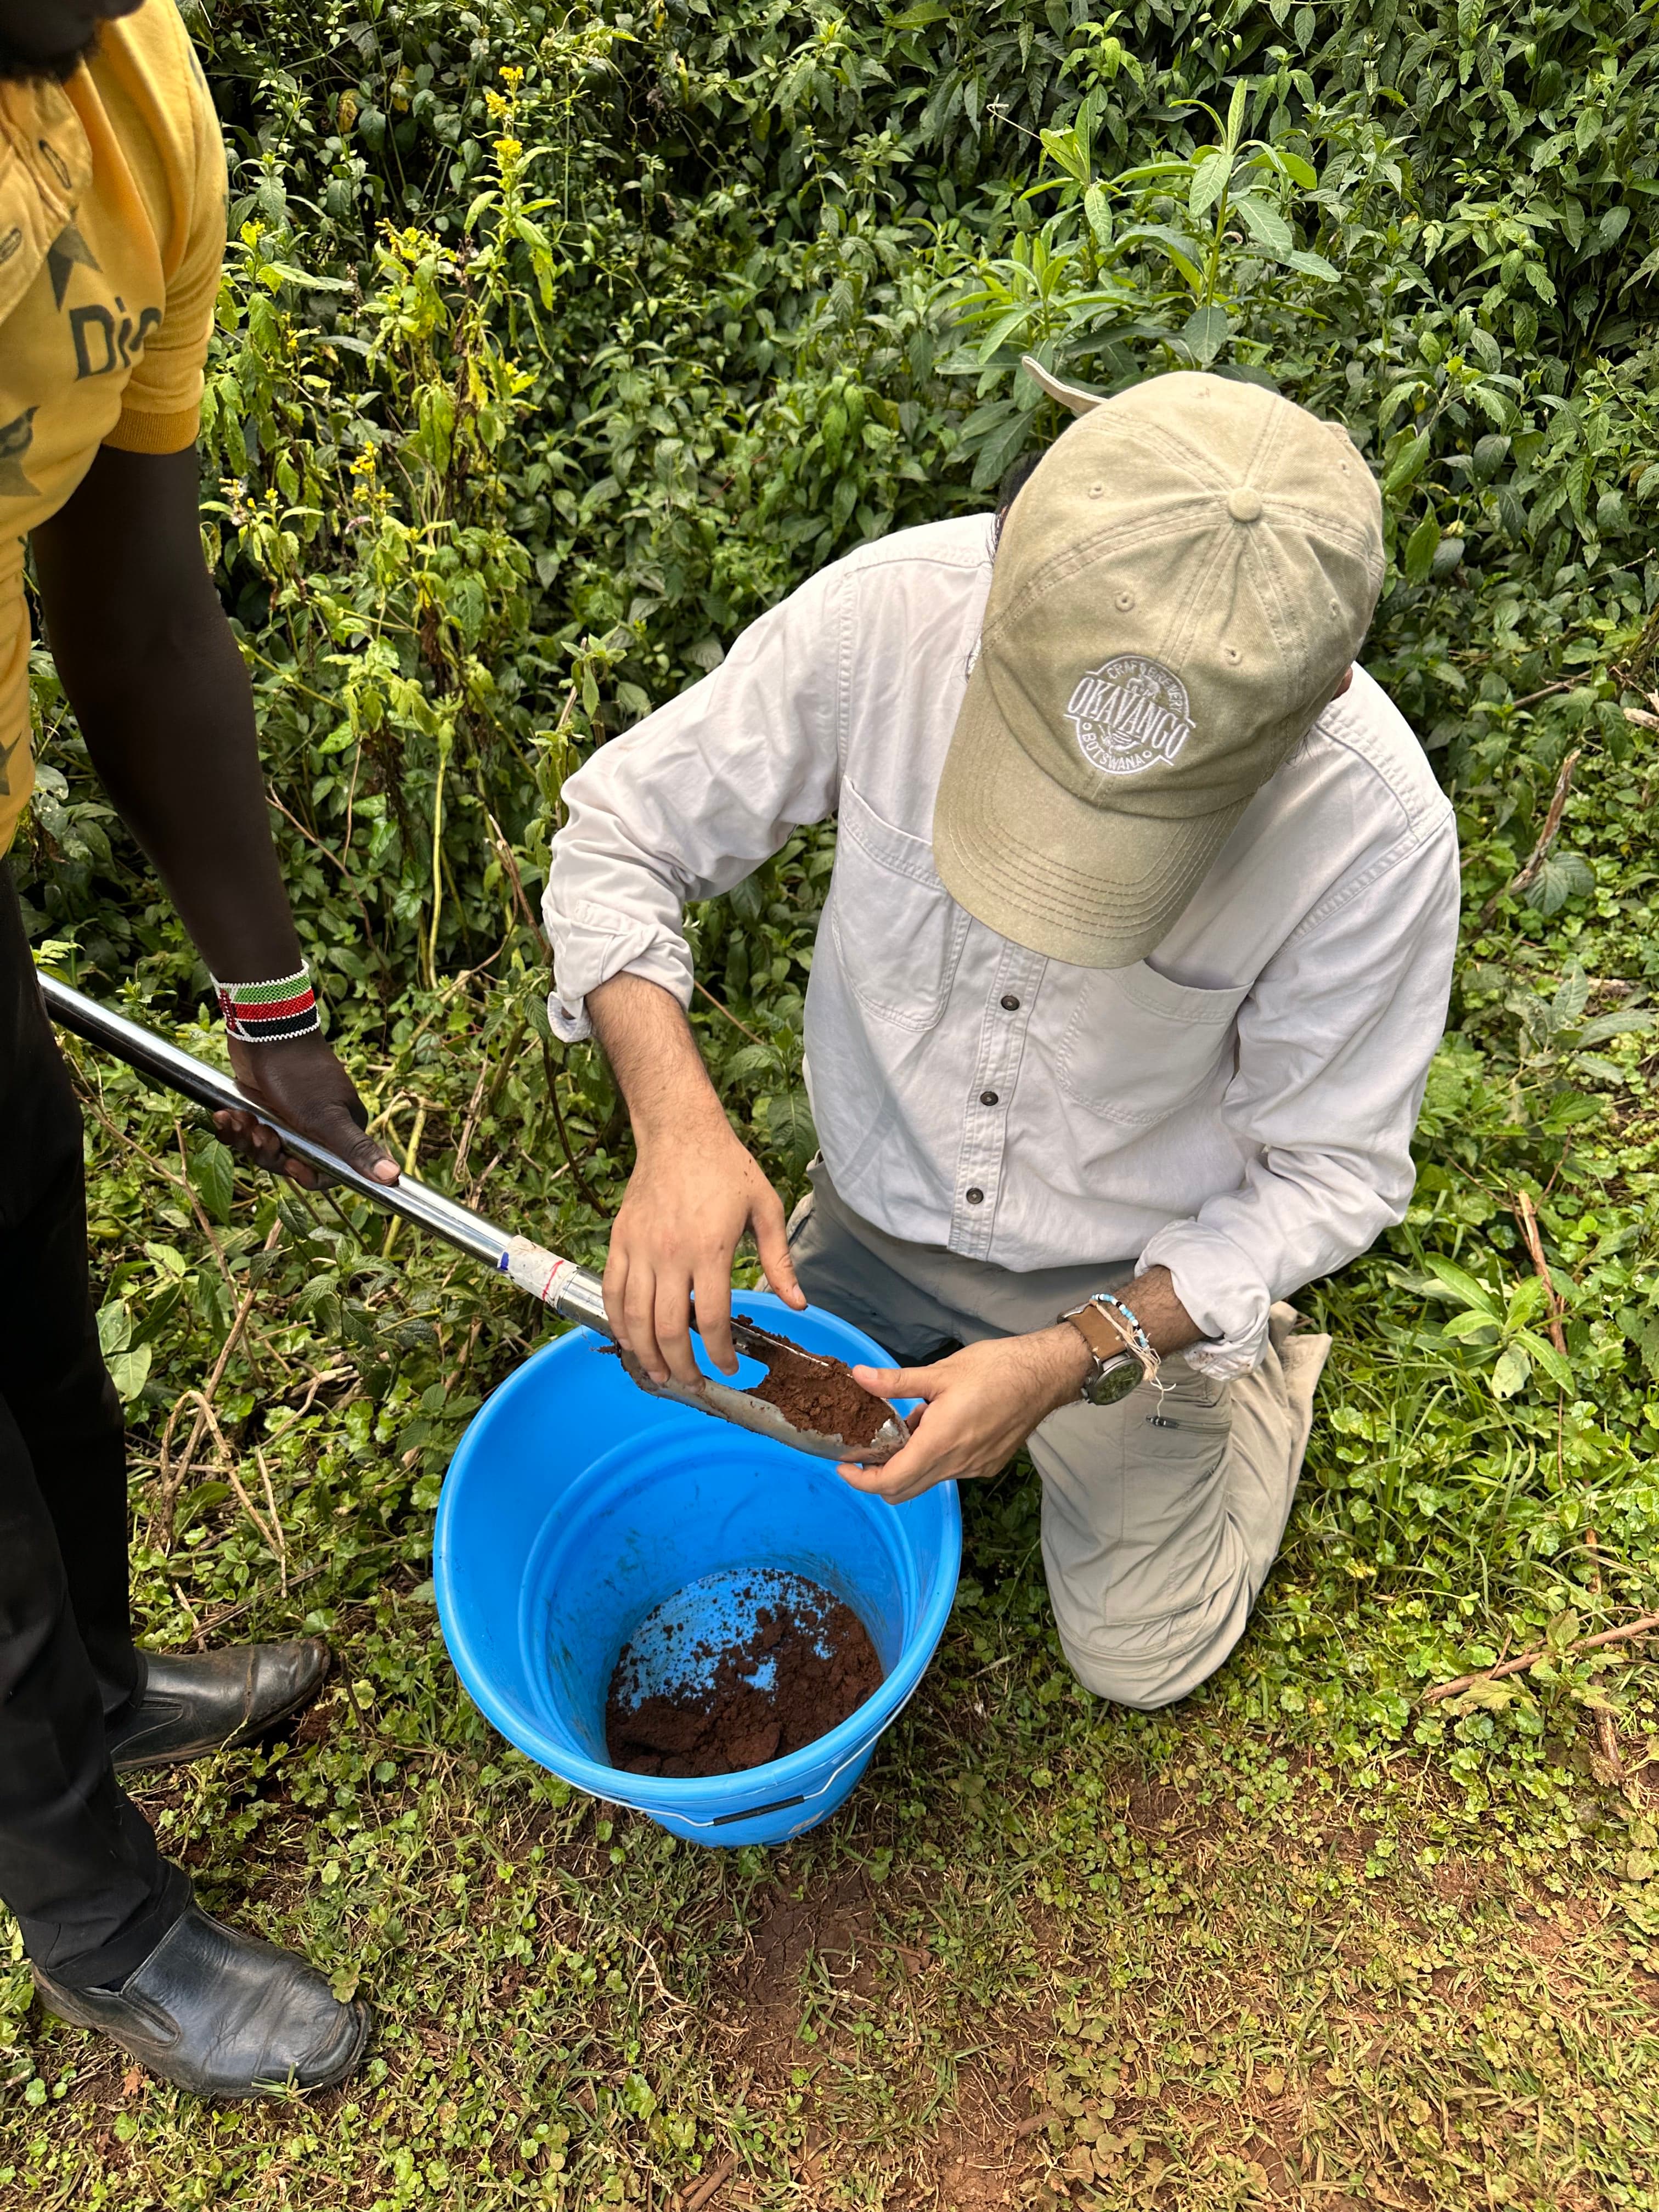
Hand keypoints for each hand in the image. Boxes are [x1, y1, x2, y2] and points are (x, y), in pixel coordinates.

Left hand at [216, 1033, 398, 1190]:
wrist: (265, 1029)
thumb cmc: (298, 1074)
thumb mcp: (327, 1118)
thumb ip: (356, 1150)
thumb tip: (393, 1177)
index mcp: (341, 1130)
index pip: (326, 1172)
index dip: (305, 1173)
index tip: (290, 1163)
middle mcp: (317, 1126)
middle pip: (289, 1162)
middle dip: (267, 1151)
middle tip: (260, 1131)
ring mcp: (289, 1116)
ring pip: (264, 1148)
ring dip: (246, 1138)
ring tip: (238, 1118)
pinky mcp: (265, 1107)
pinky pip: (247, 1132)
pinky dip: (234, 1127)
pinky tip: (225, 1115)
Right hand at [604, 1106, 805, 1387]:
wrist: (679, 1131)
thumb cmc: (728, 1168)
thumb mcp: (766, 1208)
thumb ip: (779, 1260)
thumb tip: (797, 1305)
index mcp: (710, 1249)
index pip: (713, 1319)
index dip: (720, 1354)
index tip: (729, 1369)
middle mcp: (670, 1254)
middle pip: (669, 1329)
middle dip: (682, 1367)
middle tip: (694, 1385)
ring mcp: (639, 1248)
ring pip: (634, 1318)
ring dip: (646, 1354)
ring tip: (661, 1375)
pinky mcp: (619, 1241)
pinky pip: (612, 1292)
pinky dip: (617, 1323)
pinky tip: (629, 1341)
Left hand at [837, 1324, 1092, 1503]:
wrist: (1045, 1375)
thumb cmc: (995, 1369)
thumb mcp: (940, 1372)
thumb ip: (896, 1381)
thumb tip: (859, 1376)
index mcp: (940, 1442)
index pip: (891, 1481)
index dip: (862, 1480)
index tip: (844, 1466)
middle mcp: (956, 1464)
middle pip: (905, 1490)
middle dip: (879, 1477)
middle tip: (865, 1451)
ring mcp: (975, 1468)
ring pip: (928, 1480)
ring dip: (909, 1464)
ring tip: (909, 1425)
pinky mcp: (989, 1465)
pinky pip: (950, 1471)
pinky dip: (934, 1459)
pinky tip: (938, 1427)